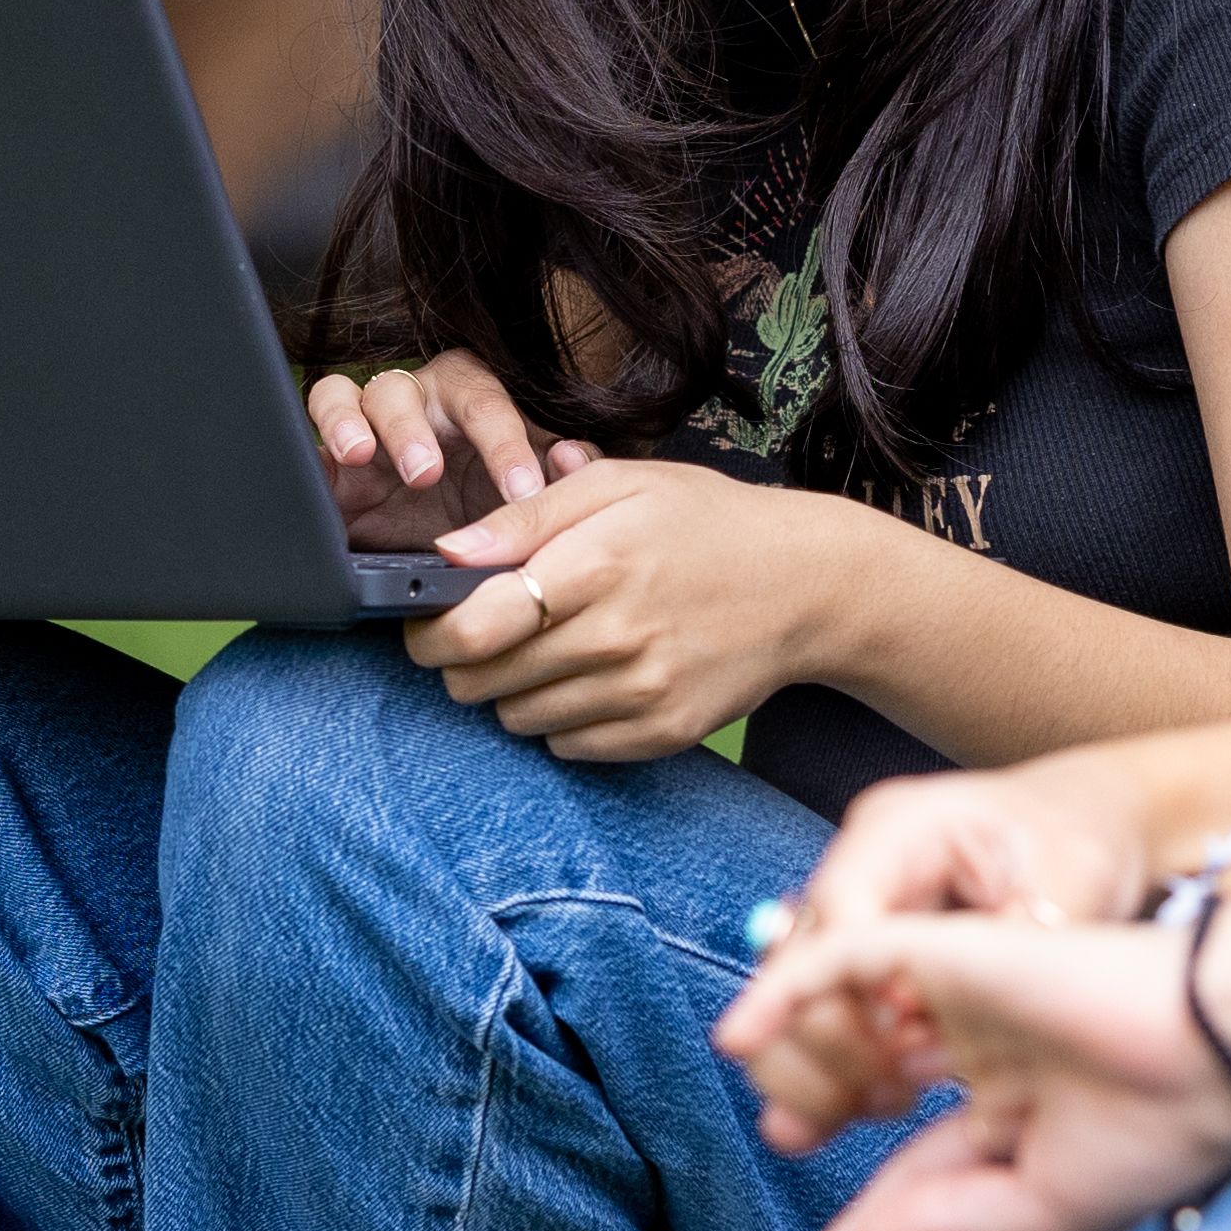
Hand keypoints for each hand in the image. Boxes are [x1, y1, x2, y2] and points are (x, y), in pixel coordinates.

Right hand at [309, 352, 588, 552]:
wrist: (433, 550)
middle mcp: (422, 400)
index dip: (507, 445)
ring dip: (363, 421)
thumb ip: (558, 476)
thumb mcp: (523, 494)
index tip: (521, 490)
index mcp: (472, 400)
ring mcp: (372, 420)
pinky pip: (319, 412)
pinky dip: (327, 427)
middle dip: (421, 427)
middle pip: (414, 386)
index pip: (489, 405)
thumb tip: (573, 460)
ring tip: (365, 457)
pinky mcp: (331, 452)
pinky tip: (339, 459)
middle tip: (426, 473)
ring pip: (362, 390)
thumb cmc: (483, 504)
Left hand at [401, 454, 836, 758]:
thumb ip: (524, 517)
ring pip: (518, 717)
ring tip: (547, 649)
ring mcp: (642, 692)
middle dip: (463, 661)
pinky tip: (588, 679)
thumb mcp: (619, 485)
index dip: (430, 632)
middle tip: (485, 634)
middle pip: (484, 680)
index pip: (474, 627)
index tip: (425, 624)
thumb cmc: (703, 523)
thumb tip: (445, 554)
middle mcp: (617, 636)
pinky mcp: (662, 732)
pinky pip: (567, 745)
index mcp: (597, 564)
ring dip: (511, 690)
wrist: (805, 584)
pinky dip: (559, 719)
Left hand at [752, 904, 1230, 1230]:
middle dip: (830, 1173)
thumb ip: (941, 1223)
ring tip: (773, 1135)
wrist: (1216, 1045)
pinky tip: (736, 1037)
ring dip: (802, 1080)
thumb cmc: (1157, 1130)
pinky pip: (844, 961)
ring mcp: (965, 1000)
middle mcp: (988, 1054)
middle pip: (875, 1110)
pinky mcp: (946, 952)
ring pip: (855, 1031)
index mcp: (1023, 1114)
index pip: (921, 1180)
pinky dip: (787, 990)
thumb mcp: (1039, 1206)